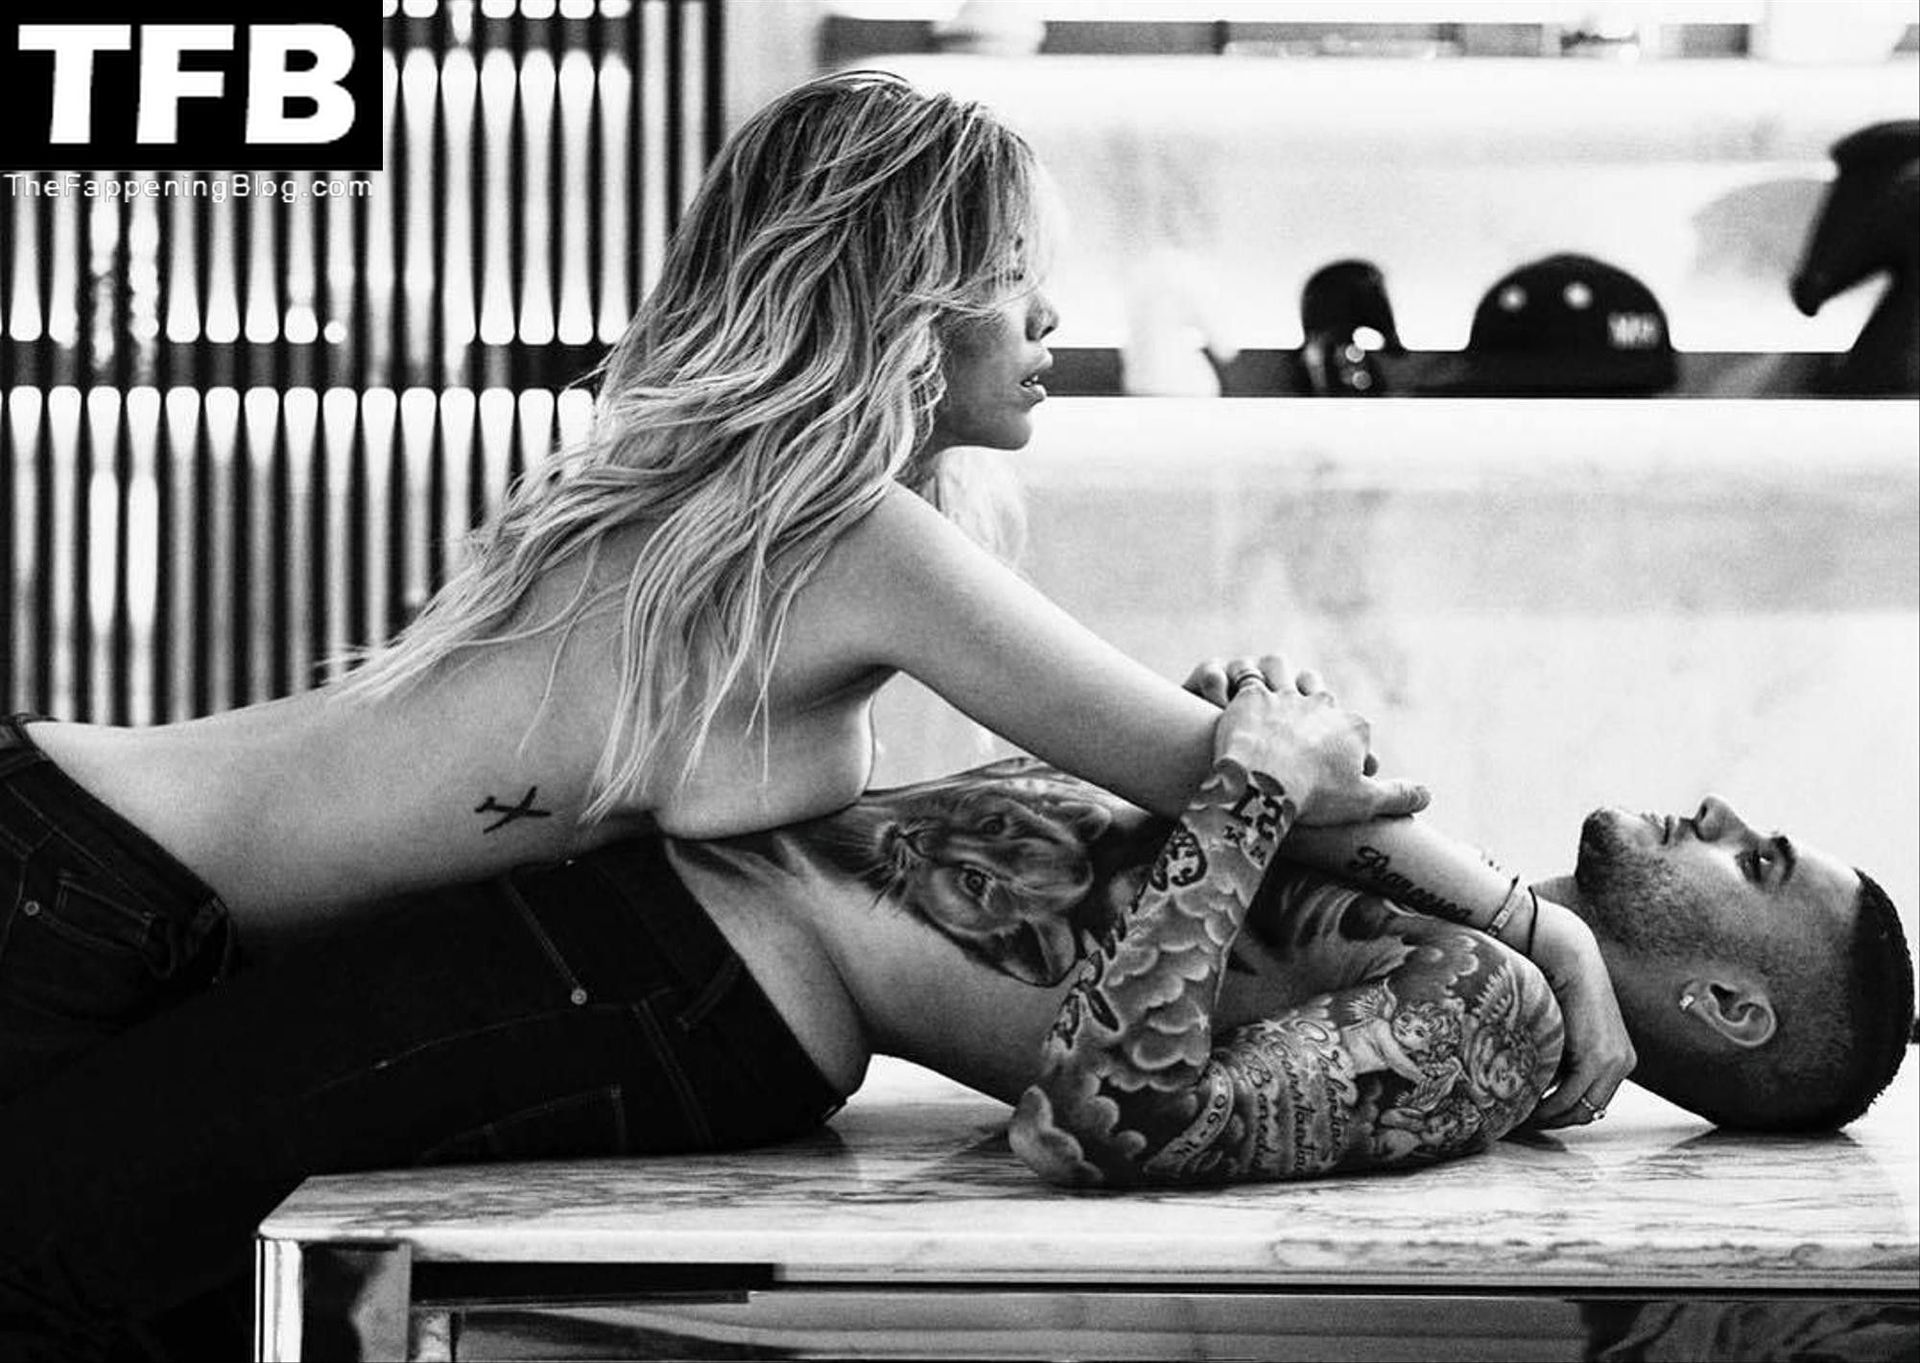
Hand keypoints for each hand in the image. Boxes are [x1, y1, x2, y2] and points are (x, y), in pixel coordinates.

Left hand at [1205, 654, 1427, 825]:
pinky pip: (1246, 677)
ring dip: (1280, 679)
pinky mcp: (1252, 696)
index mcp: (1353, 727)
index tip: (1332, 769)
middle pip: (1322, 698)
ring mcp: (1286, 697)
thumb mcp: (1364, 802)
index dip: (1346, 748)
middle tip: (1297, 731)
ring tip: (1268, 695)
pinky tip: (1228, 693)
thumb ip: (1398, 796)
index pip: (1356, 730)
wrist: (1265, 784)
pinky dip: (1240, 683)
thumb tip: (1428, 796)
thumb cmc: (1315, 797)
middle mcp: (1323, 704)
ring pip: (1286, 674)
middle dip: (1314, 710)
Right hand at [1523, 899, 1636, 1129]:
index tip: (1530, 1116)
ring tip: (1516, 1118)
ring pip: (1579, 1110)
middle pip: (1587, 1111)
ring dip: (1547, 1118)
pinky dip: (1546, 1109)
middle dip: (1554, 1121)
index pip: (1589, 1100)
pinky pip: (1571, 1099)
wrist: (1565, 954)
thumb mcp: (1560, 1027)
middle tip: (1520, 1123)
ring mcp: (1614, 1062)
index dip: (1560, 1113)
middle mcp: (1623, 1063)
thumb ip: (1556, 1054)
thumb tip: (1530, 1080)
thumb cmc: (1554, 982)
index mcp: (1618, 1056)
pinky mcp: (1599, 1059)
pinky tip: (1523, 1108)